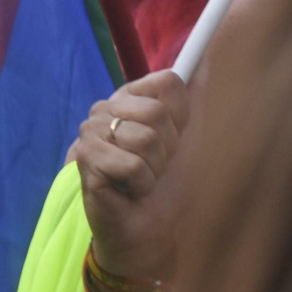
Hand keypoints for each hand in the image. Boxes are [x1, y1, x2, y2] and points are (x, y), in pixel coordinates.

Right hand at [67, 70, 188, 280]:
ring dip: (155, 169)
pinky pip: (131, 164)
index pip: (166, 83)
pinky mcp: (86, 161)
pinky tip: (129, 192)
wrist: (152, 234)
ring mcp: (90, 135)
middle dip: (168, 148)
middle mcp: (105, 111)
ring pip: (145, 138)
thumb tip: (205, 57)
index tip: (174, 140)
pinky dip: (141, 185)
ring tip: (142, 182)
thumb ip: (192, 100)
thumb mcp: (190, 140)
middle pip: (157, 111)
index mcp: (129, 100)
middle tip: (156, 167)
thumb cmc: (169, 189)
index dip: (180, 116)